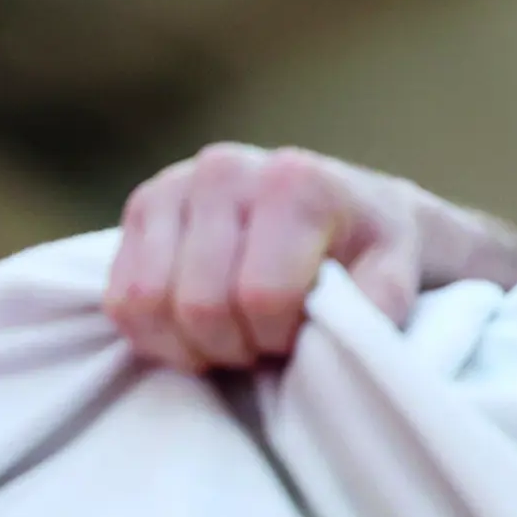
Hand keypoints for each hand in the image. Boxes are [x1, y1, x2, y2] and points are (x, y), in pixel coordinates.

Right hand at [106, 143, 444, 370]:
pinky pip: (120, 299)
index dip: (280, 339)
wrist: (345, 206)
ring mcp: (175, 184)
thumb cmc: (373, 249)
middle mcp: (227, 169)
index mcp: (294, 183)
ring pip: (148, 305)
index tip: (302, 337)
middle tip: (267, 345)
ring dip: (192, 345)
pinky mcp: (141, 207)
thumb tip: (352, 327)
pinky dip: (156, 334)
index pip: (261, 297)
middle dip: (237, 346)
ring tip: (235, 337)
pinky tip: (198, 331)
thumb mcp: (397, 271)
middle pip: (200, 306)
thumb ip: (382, 300)